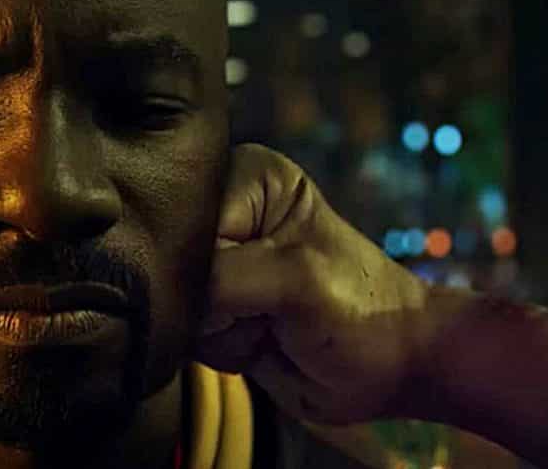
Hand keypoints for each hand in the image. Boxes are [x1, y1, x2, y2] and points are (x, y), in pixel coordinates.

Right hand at [197, 144, 428, 424]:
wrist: (390, 369)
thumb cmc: (361, 307)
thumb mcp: (295, 277)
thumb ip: (219, 279)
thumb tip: (158, 297)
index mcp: (246, 177)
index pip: (183, 216)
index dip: (208, 260)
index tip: (254, 281)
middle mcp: (225, 214)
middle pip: (171, 262)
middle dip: (214, 300)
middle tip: (267, 308)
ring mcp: (217, 266)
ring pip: (173, 304)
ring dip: (220, 329)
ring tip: (270, 324)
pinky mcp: (213, 310)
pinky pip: (183, 334)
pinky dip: (221, 349)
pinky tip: (261, 341)